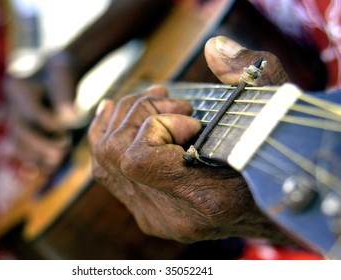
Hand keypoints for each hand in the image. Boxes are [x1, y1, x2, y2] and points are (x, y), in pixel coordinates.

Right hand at [5, 51, 78, 172]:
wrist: (53, 73)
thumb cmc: (60, 72)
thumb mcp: (63, 74)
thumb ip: (64, 95)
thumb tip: (69, 118)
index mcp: (18, 86)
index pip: (30, 110)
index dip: (48, 123)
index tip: (66, 133)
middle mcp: (10, 104)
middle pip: (20, 130)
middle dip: (40, 145)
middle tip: (59, 155)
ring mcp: (12, 118)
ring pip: (19, 143)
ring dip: (36, 156)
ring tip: (56, 162)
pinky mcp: (19, 130)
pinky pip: (22, 149)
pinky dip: (34, 159)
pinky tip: (49, 166)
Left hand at [88, 36, 292, 242]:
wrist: (278, 205)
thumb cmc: (280, 157)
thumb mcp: (278, 109)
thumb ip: (251, 74)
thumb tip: (214, 47)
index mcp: (207, 200)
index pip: (138, 160)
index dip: (156, 125)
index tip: (191, 117)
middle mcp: (174, 217)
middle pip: (115, 156)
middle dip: (139, 112)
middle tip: (171, 100)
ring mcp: (157, 218)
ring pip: (105, 163)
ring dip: (124, 118)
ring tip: (155, 100)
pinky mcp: (149, 212)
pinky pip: (108, 173)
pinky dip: (107, 135)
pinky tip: (115, 110)